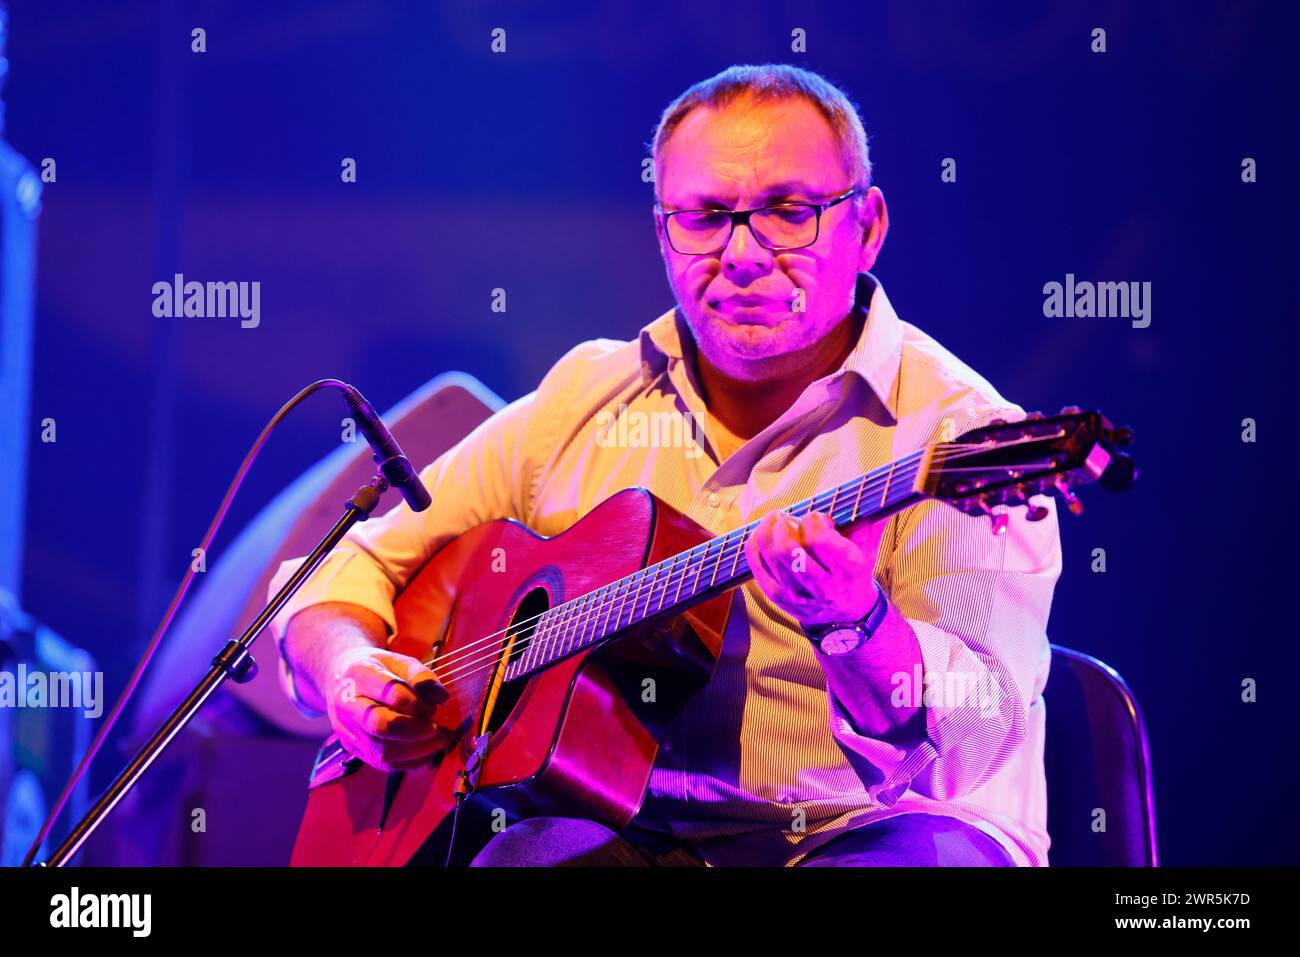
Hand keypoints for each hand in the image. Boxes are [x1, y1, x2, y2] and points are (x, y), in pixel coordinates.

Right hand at [325, 646, 453, 771]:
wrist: (341, 678)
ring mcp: (346, 729)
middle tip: (435, 729)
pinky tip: (426, 753)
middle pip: (379, 725)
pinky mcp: (351, 748)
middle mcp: (347, 704)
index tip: (434, 707)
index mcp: (359, 675)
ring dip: (415, 750)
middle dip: (414, 730)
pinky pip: (380, 763)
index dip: (418, 703)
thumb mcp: (399, 661)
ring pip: (379, 750)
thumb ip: (421, 675)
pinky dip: (408, 762)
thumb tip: (441, 697)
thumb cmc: (377, 669)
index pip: (391, 692)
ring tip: (437, 742)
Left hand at [744, 510, 885, 629]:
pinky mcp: (778, 598)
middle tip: (787, 517)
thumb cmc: (855, 572)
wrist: (846, 615)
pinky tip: (761, 535)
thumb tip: (882, 487)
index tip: (817, 518)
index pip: (818, 539)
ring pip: (771, 556)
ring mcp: (797, 594)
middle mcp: (822, 585)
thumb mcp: (869, 547)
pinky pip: (757, 568)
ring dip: (767, 531)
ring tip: (774, 521)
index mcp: (847, 568)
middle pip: (789, 549)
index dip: (813, 520)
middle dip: (783, 525)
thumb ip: (872, 517)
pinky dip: (754, 547)